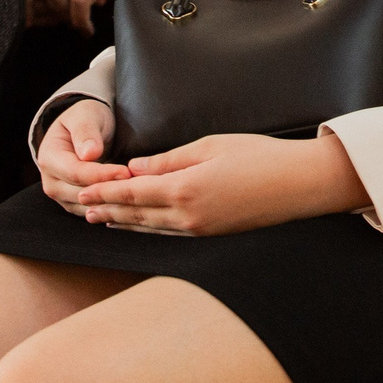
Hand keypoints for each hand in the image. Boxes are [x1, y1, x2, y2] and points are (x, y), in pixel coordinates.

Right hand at [37, 99, 130, 210]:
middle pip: (81, 194)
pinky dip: (111, 209)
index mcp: (49, 158)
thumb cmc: (84, 119)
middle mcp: (51, 181)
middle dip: (109, 191)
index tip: (126, 172)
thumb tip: (89, 154)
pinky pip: (93, 213)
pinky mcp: (74, 205)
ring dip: (112, 203)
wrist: (82, 130)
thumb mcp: (85, 116)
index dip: (101, 175)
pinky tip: (130, 203)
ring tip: (137, 194)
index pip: (76, 173)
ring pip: (88, 208)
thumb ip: (86, 132)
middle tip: (138, 185)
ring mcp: (61, 196)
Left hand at [74, 130, 371, 236]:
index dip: (105, 193)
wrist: (300, 185)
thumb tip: (136, 168)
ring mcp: (200, 230)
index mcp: (184, 190)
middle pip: (136, 214)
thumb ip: (169, 160)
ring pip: (151, 228)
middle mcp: (188, 217)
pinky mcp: (212, 235)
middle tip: (82, 210)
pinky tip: (141, 226)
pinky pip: (170, 234)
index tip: (83, 192)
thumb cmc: (259, 156)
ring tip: (102, 220)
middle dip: (107, 211)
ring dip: (124, 223)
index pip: (133, 193)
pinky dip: (149, 230)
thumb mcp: (210, 147)